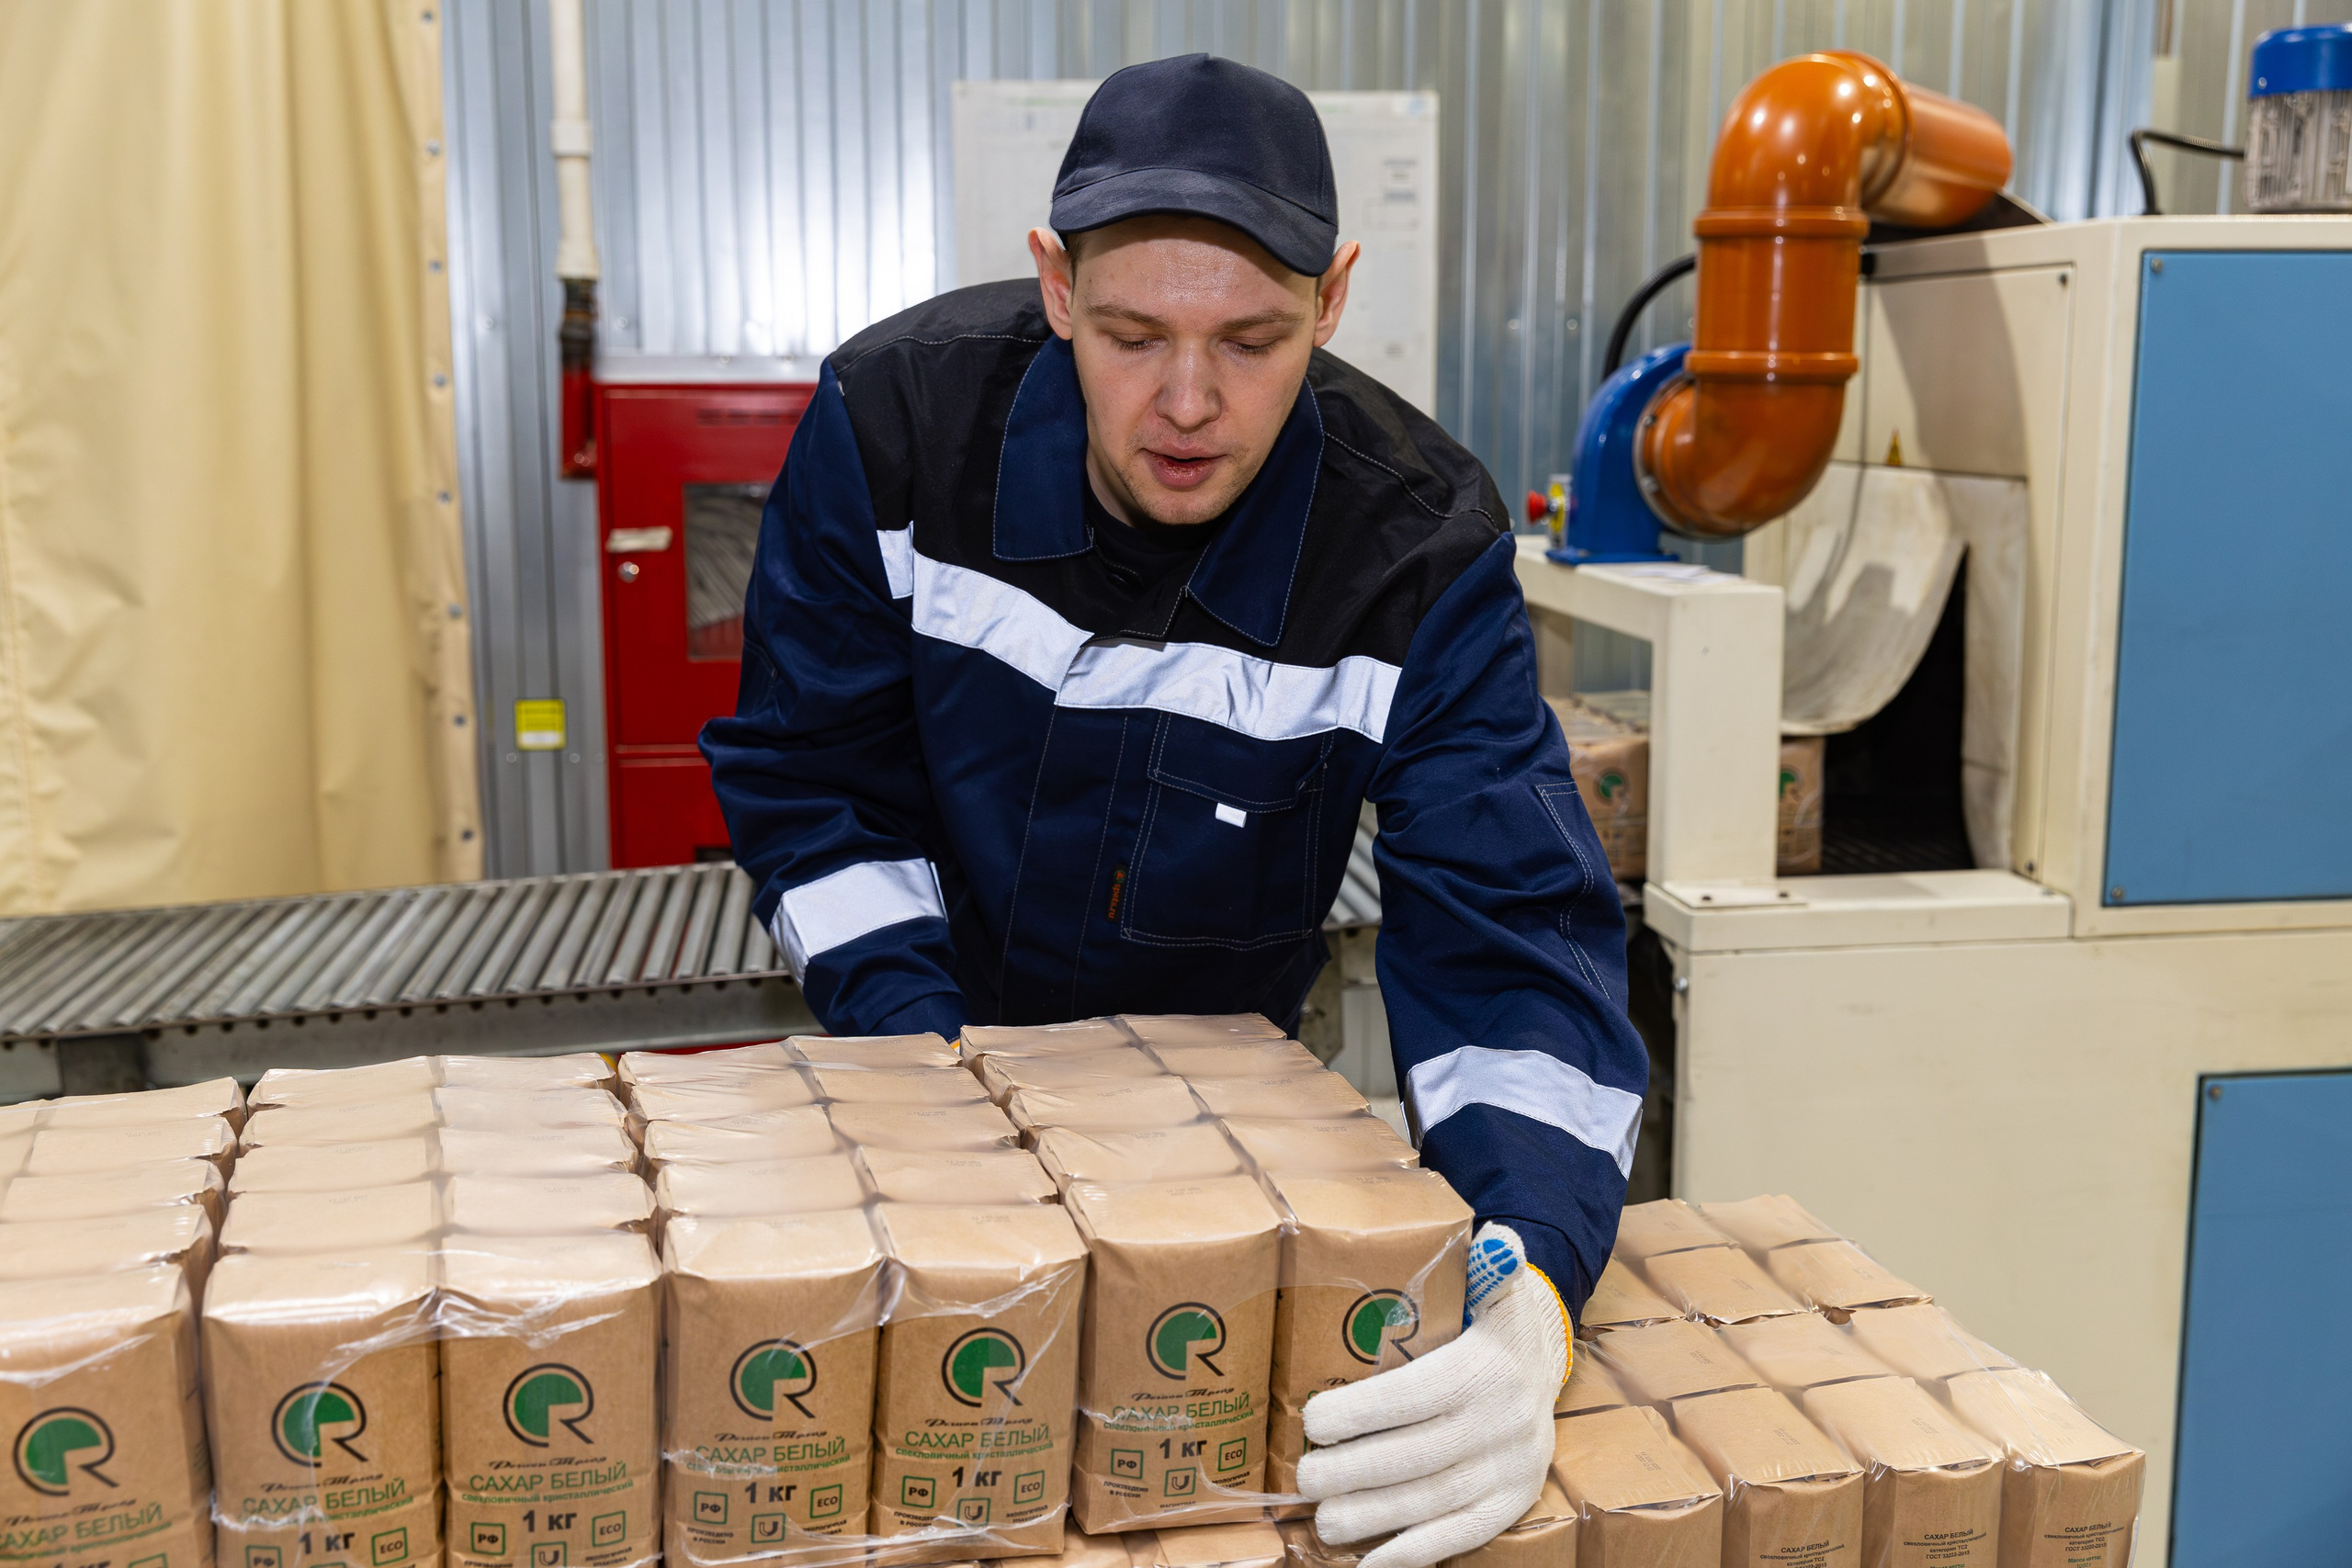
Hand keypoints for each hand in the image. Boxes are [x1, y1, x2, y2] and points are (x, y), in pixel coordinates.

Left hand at [1294, 1224, 1570, 1567]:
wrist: (1546, 1362)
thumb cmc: (1495, 1323)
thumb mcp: (1498, 1287)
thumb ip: (1492, 1266)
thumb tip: (1500, 1240)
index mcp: (1489, 1370)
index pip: (1418, 1396)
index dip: (1363, 1412)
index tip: (1312, 1419)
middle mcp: (1504, 1424)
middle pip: (1418, 1457)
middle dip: (1354, 1472)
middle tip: (1303, 1476)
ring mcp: (1509, 1470)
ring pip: (1434, 1502)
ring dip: (1373, 1517)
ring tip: (1322, 1521)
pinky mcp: (1511, 1503)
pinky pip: (1461, 1536)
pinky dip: (1414, 1553)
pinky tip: (1371, 1563)